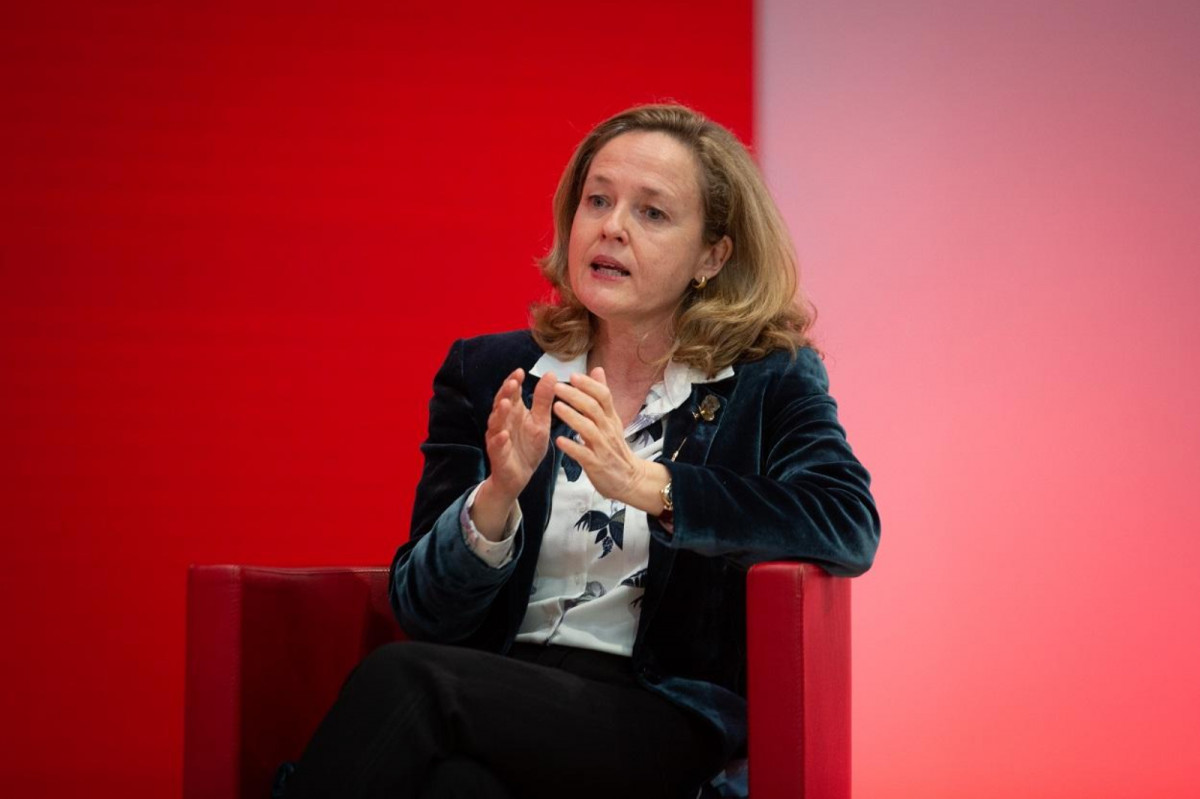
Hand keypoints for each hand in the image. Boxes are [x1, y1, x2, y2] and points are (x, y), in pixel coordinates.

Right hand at [483, 368, 555, 501]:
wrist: (521, 476)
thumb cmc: (528, 447)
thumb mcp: (541, 422)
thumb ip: (543, 400)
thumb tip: (550, 374)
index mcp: (514, 411)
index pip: (512, 392)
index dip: (514, 381)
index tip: (520, 372)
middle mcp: (503, 421)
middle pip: (501, 403)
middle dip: (505, 393)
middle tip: (512, 382)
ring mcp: (498, 437)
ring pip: (496, 423)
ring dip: (500, 413)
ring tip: (506, 404)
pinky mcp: (498, 454)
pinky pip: (496, 446)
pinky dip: (499, 440)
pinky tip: (503, 435)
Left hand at [553, 368, 658, 506]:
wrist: (630, 479)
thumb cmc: (615, 448)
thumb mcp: (612, 420)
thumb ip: (602, 396)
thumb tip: (597, 370)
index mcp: (611, 419)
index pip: (604, 396)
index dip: (589, 385)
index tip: (573, 375)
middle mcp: (608, 431)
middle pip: (594, 409)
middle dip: (575, 396)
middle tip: (557, 387)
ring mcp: (603, 448)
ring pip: (589, 429)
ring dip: (572, 417)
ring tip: (556, 407)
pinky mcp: (597, 465)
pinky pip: (584, 454)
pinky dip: (572, 447)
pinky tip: (559, 440)